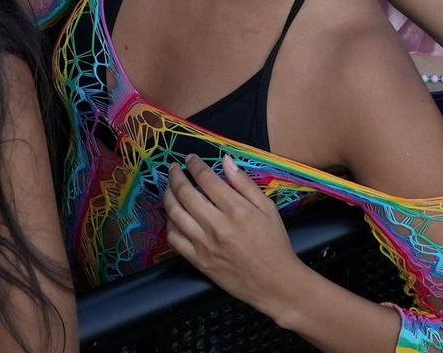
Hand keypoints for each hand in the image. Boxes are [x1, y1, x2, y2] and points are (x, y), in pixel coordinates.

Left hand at [163, 156, 304, 304]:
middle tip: (173, 168)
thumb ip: (244, 183)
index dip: (194, 164)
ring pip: (174, 214)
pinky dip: (169, 224)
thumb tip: (225, 160)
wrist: (275, 283)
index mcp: (236, 210)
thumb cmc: (274, 243)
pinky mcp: (198, 262)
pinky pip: (174, 239)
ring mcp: (204, 245)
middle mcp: (217, 226)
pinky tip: (173, 216)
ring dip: (168, 196)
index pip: (206, 178)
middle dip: (175, 176)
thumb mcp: (267, 208)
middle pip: (184, 193)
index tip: (190, 159)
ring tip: (170, 188)